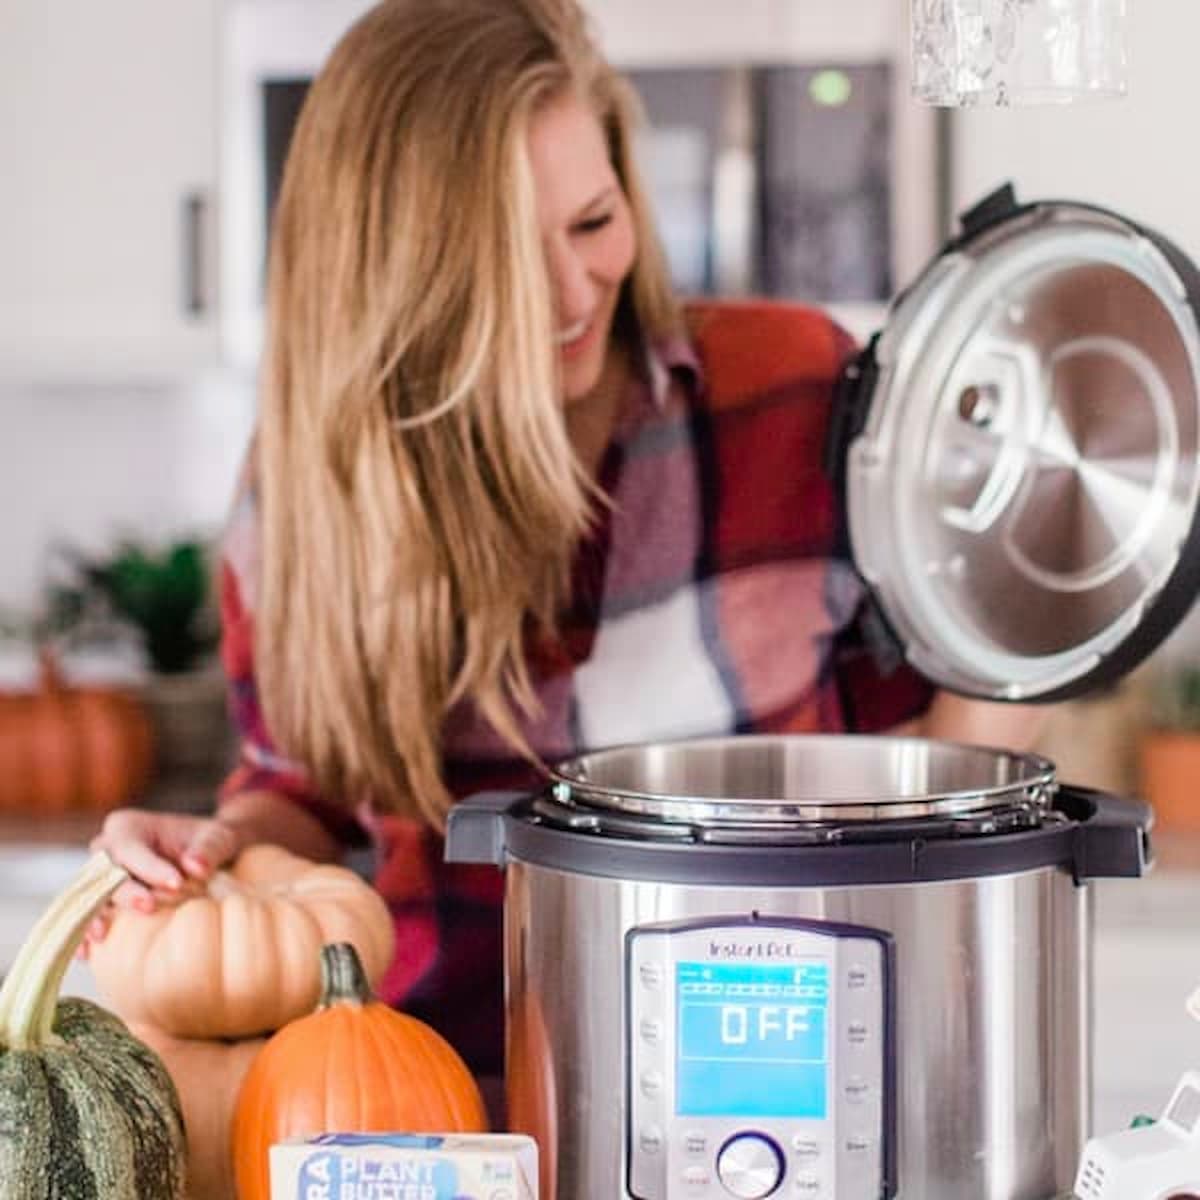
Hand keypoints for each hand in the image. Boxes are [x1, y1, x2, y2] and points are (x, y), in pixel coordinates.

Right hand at [82, 809, 245, 953]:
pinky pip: (83, 919)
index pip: (130, 848)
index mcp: (127, 827)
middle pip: (102, 873)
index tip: (177, 883)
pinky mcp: (99, 905)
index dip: (150, 867)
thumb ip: (208, 848)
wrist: (202, 857)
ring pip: (86, 898)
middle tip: (148, 907)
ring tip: (104, 936)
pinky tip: (88, 954)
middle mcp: (105, 852)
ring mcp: (97, 880)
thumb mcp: (217, 838)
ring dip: (94, 916)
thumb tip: (195, 866)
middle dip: (123, 892)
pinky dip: (83, 935)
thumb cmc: (206, 844)